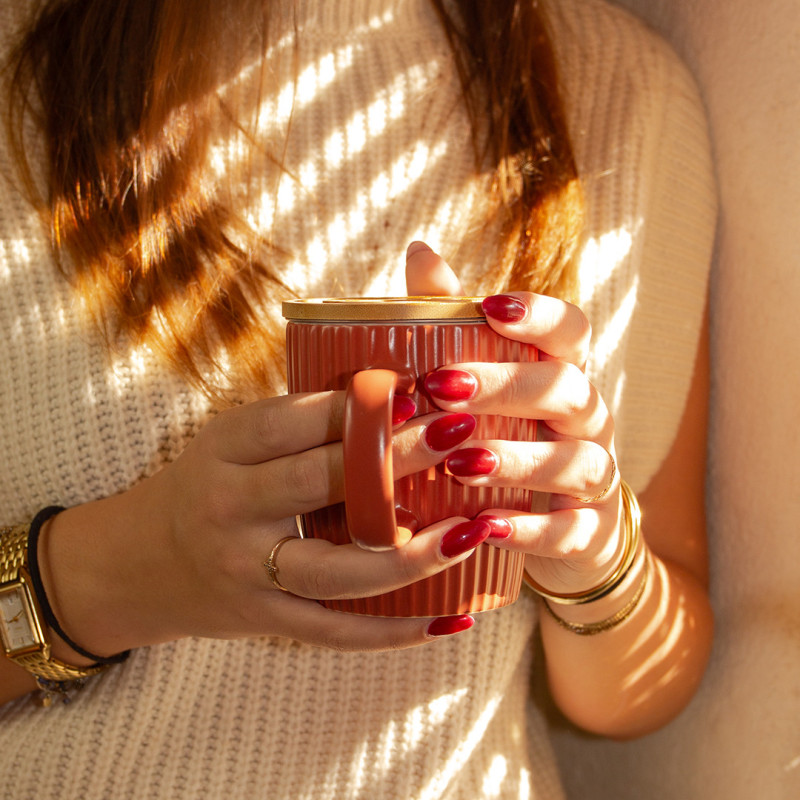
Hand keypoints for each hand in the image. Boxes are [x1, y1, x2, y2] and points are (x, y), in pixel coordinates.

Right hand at [44, 343, 488, 661]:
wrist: (137, 565)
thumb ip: (296, 424)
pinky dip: (394, 631)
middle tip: (462, 437)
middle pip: (323, 484)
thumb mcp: (230, 441)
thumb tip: (393, 395)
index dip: (357, 407)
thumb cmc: (203, 486)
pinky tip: (451, 620)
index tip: (418, 392)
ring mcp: (247, 572)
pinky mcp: (263, 621)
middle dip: (398, 460)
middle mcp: (230, 509)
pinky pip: (336, 632)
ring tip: (473, 530)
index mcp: (223, 450)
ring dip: (413, 554)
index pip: (293, 422)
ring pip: (339, 571)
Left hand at [406, 242, 621, 596]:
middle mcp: (588, 420)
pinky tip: (486, 528)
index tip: (490, 307)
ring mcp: (598, 476)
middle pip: (568, 390)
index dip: (540, 316)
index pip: (572, 331)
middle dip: (507, 386)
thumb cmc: (505, 436)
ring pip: (579, 460)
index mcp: (562, 375)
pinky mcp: (592, 531)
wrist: (554, 526)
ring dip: (519, 460)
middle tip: (444, 389)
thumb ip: (453, 322)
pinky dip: (533, 529)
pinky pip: (574, 529)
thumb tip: (420, 249)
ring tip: (461, 463)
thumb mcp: (481, 382)